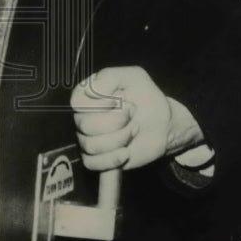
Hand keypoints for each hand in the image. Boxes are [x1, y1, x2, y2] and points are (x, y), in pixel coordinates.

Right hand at [71, 66, 202, 171]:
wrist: (162, 124)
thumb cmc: (147, 98)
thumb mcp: (134, 76)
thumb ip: (110, 76)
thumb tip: (91, 90)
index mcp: (87, 95)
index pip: (77, 102)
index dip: (101, 104)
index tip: (121, 100)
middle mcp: (83, 117)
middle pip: (85, 125)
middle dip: (117, 121)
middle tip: (132, 116)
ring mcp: (88, 138)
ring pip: (90, 145)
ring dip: (120, 138)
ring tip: (133, 130)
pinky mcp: (96, 158)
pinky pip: (92, 164)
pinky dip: (113, 159)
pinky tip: (126, 152)